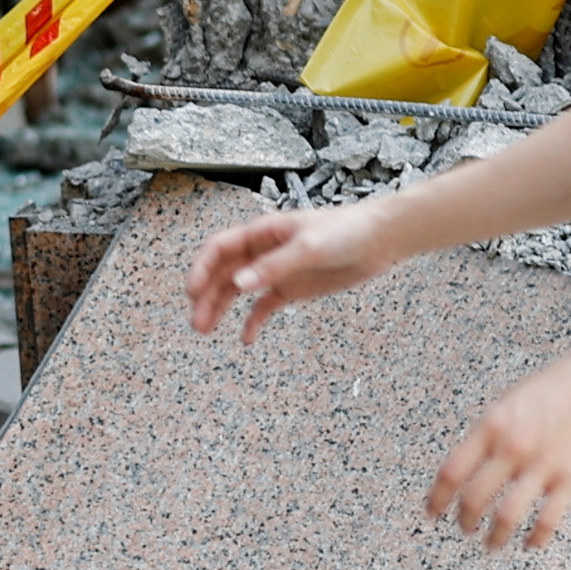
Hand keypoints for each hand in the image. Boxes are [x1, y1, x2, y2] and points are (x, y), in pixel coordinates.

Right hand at [188, 198, 390, 343]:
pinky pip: (264, 306)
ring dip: (219, 308)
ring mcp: (275, 270)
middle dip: (206, 296)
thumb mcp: (309, 247)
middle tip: (197, 322)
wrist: (379, 239)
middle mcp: (263, 251)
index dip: (201, 268)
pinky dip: (252, 321)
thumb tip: (240, 283)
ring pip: (237, 290)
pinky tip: (246, 339)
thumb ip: (274, 266)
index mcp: (262, 232)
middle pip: (223, 273)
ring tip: (205, 330)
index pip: (220, 248)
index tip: (191, 292)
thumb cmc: (346, 230)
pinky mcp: (291, 288)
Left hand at [425, 343, 570, 550]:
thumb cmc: (559, 386)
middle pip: (474, 498)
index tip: (432, 512)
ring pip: (506, 516)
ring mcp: (542, 465)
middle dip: (464, 520)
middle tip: (465, 528)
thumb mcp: (510, 400)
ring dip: (494, 537)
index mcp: (492, 425)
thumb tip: (469, 464)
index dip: (436, 498)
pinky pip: (547, 520)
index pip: (452, 471)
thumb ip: (488, 432)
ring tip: (491, 544)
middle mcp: (512, 447)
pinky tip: (530, 543)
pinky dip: (535, 539)